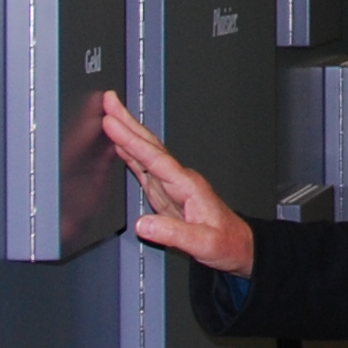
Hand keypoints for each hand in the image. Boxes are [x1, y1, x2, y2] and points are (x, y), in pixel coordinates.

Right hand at [103, 99, 255, 277]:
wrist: (238, 246)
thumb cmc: (225, 243)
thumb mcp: (203, 244)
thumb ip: (173, 234)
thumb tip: (142, 225)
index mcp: (187, 186)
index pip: (154, 158)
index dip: (131, 140)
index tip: (113, 124)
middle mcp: (179, 180)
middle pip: (149, 145)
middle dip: (128, 122)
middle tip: (110, 101)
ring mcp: (172, 185)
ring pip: (146, 152)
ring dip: (127, 133)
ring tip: (110, 115)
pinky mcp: (166, 192)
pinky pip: (145, 167)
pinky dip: (130, 153)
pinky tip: (120, 145)